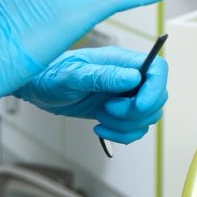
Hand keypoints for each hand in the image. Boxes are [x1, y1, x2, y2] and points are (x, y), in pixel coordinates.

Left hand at [15, 46, 168, 143]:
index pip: (158, 70)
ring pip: (148, 116)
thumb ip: (103, 76)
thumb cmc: (51, 75)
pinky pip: (136, 128)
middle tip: (108, 110)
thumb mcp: (72, 75)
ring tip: (101, 118)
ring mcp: (125, 95)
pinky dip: (122, 135)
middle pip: (157, 97)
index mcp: (122, 62)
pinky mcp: (119, 112)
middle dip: (135, 112)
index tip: (138, 105)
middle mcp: (129, 77)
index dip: (156, 89)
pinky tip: (101, 128)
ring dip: (126, 125)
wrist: (38, 88)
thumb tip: (133, 77)